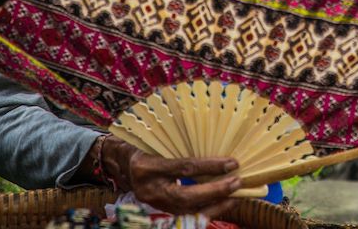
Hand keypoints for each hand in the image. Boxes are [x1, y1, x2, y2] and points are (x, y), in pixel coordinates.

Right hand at [103, 136, 240, 216]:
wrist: (121, 165)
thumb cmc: (143, 146)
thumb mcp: (157, 140)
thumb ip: (180, 144)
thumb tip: (216, 141)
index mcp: (147, 167)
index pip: (183, 168)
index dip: (209, 166)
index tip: (231, 163)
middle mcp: (149, 189)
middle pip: (185, 196)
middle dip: (215, 191)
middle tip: (237, 182)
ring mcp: (154, 204)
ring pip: (187, 212)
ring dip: (215, 205)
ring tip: (235, 195)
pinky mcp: (160, 212)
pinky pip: (187, 216)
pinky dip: (208, 211)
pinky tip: (224, 204)